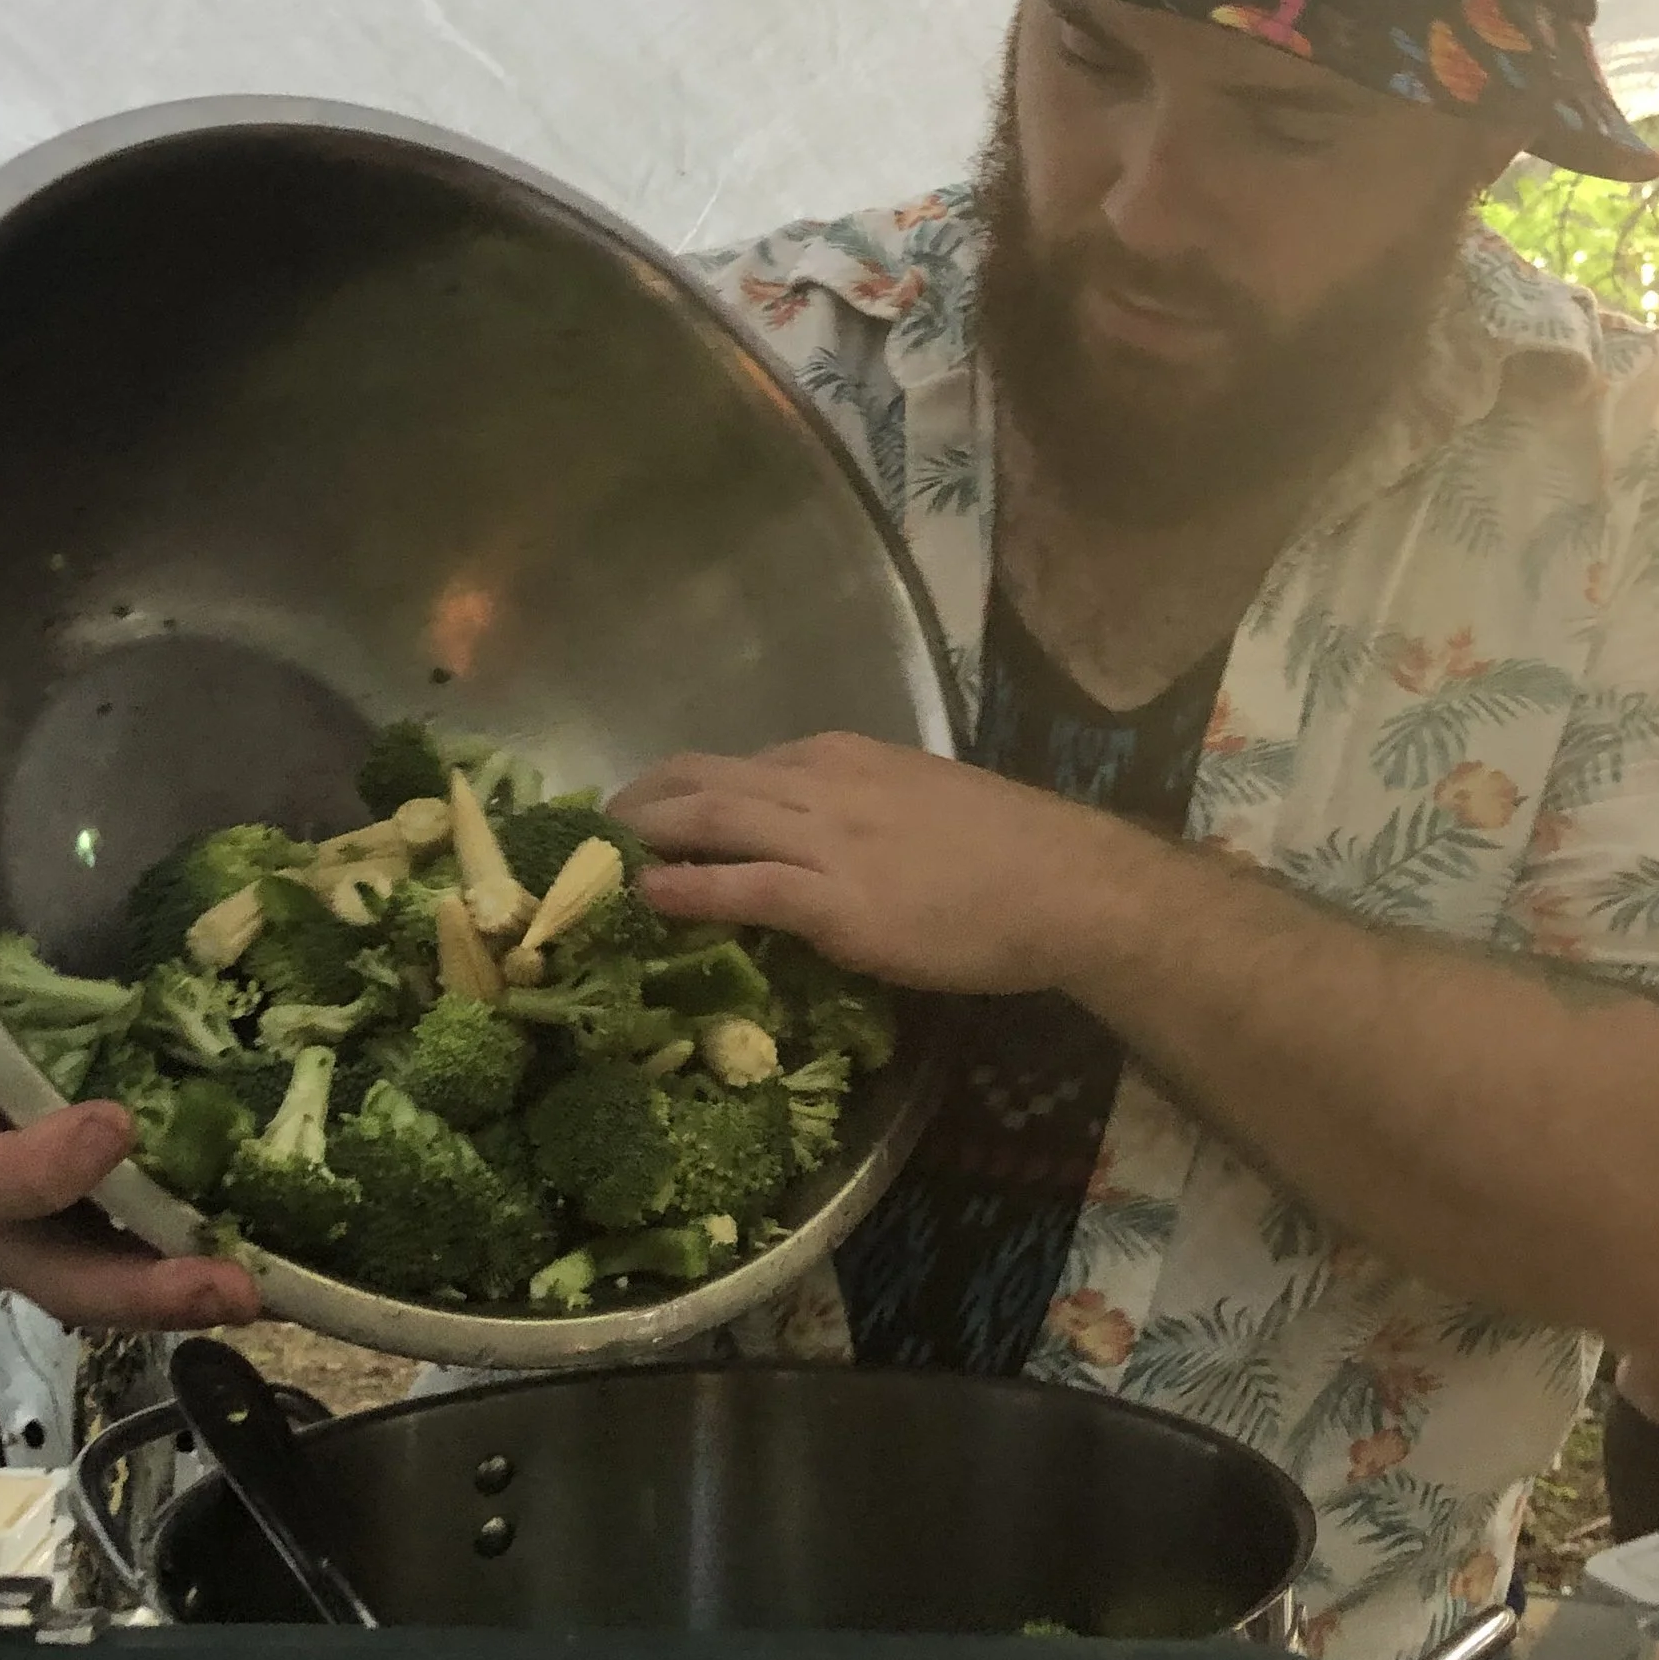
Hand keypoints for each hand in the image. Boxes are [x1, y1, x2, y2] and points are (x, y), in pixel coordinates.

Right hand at [0, 877, 260, 1328]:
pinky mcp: (72, 1246)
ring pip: (107, 1287)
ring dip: (190, 1293)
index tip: (113, 1126)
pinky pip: (130, 1263)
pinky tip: (277, 1247)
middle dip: (143, 1290)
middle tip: (235, 1288)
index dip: (40, 1169)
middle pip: (61, 1278)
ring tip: (279, 1287)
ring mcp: (32, 1247)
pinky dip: (194, 1261)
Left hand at [611, 733, 1153, 995]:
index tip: (643, 814)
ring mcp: (828, 839)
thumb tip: (819, 845)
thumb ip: (860, 815)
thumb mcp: (922, 805)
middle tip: (592, 836)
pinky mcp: (838, 901)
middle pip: (703, 780)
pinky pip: (742, 886)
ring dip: (645, 840)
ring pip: (710, 821)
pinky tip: (648, 900)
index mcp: (842, 758)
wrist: (1065, 884)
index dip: (679, 789)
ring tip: (596, 865)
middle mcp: (822, 783)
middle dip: (639, 805)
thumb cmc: (1010, 856)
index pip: (738, 765)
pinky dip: (687, 889)